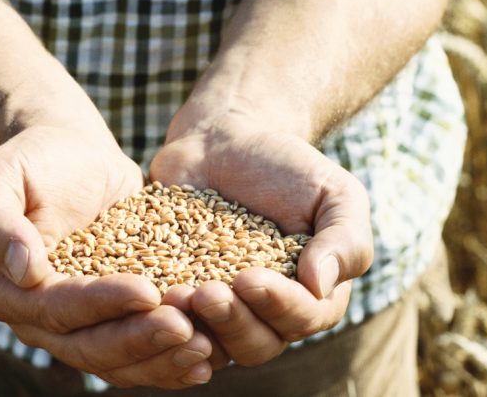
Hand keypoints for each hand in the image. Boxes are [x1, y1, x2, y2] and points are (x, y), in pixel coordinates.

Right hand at [0, 118, 214, 387]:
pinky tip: (208, 356)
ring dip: (160, 360)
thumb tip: (24, 271)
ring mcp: (74, 327)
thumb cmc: (34, 159)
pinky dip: (170, 361)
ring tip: (206, 347)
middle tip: (188, 329)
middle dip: (138, 341)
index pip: (55, 309)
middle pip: (87, 346)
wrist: (71, 154)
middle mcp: (34, 320)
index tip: (147, 290)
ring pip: (115, 362)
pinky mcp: (110, 323)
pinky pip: (137, 356)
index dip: (101, 305)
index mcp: (3, 290)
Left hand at [149, 108, 373, 366]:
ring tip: (172, 296)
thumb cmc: (287, 167)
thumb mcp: (334, 193)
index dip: (279, 306)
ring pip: (208, 343)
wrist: (224, 141)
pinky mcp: (172, 295)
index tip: (250, 279)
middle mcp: (263, 314)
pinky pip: (164, 322)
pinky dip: (154, 317)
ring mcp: (216, 310)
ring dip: (192, 327)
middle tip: (205, 293)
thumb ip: (344, 240)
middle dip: (231, 322)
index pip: (303, 318)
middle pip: (254, 344)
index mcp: (311, 297)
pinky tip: (141, 297)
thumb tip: (321, 286)